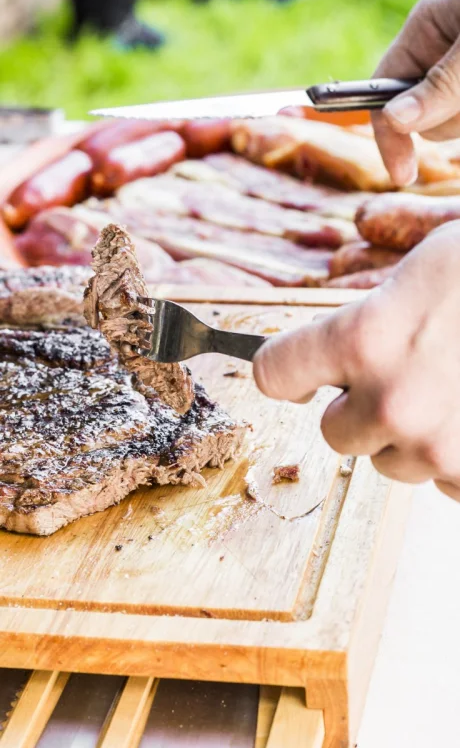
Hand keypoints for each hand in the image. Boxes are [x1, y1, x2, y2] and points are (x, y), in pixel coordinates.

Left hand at [253, 222, 459, 501]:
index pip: (277, 374)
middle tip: (399, 378)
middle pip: (332, 433)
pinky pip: (445, 482)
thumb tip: (339, 353)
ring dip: (409, 437)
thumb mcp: (426, 270)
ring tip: (455, 390)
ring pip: (390, 464)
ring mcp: (439, 446)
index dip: (288, 371)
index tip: (301, 373)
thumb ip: (369, 318)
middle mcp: (392, 401)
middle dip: (357, 409)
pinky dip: (456, 459)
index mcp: (365, 337)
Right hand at [372, 0, 459, 186]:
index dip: (389, 134)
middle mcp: (440, 51)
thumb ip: (440, 85)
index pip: (382, 90)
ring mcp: (458, 74)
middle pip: (421, 116)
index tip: (404, 175)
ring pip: (451, 124)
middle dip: (452, 119)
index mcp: (427, 28)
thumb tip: (394, 119)